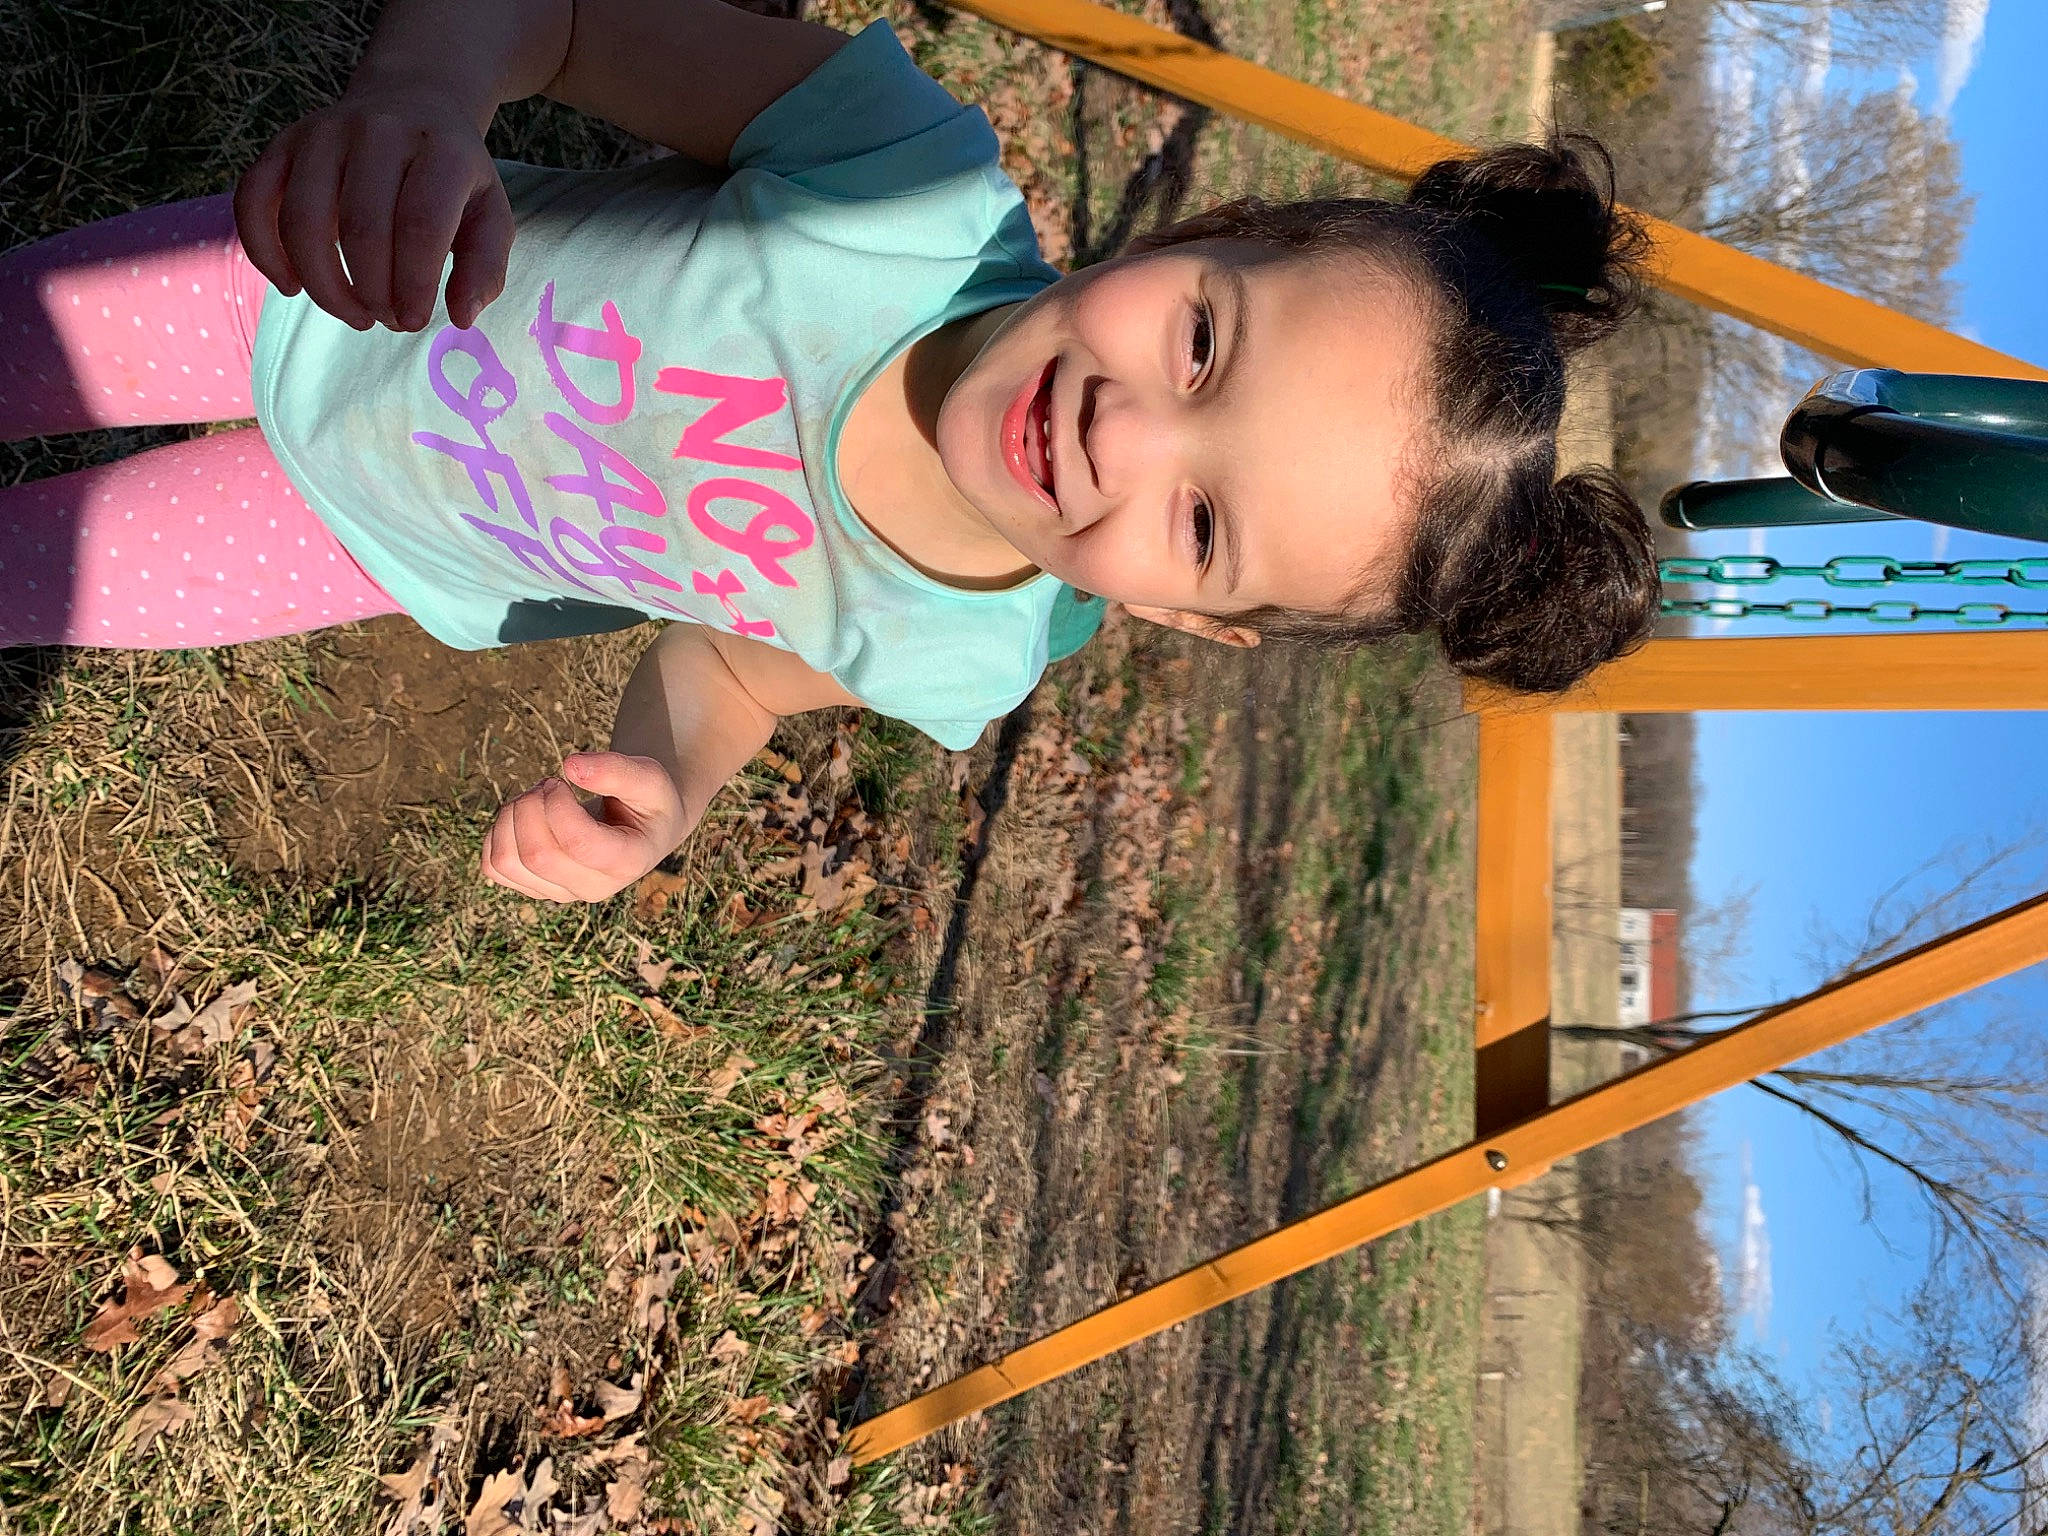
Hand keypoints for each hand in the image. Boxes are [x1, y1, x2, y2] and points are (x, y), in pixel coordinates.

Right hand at [234, 78, 513, 333]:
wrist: (413, 102)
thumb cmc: (453, 176)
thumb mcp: (489, 214)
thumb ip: (485, 267)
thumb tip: (462, 318)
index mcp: (440, 149)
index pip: (420, 225)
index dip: (414, 284)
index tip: (416, 320)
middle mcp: (378, 131)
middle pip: (362, 228)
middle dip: (373, 292)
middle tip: (389, 319)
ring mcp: (322, 132)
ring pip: (303, 221)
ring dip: (324, 286)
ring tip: (354, 314)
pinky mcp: (282, 142)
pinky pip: (253, 200)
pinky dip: (265, 252)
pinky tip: (291, 286)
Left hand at [481, 753, 692, 903]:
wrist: (641, 827)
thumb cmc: (646, 800)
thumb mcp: (648, 777)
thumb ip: (616, 770)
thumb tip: (570, 765)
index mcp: (628, 862)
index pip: (577, 843)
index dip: (557, 804)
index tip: (560, 780)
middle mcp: (595, 887)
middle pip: (538, 855)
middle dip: (530, 806)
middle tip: (547, 784)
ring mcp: (562, 893)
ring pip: (507, 862)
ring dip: (510, 817)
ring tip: (534, 799)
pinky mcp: (536, 888)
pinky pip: (493, 866)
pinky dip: (497, 833)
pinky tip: (523, 817)